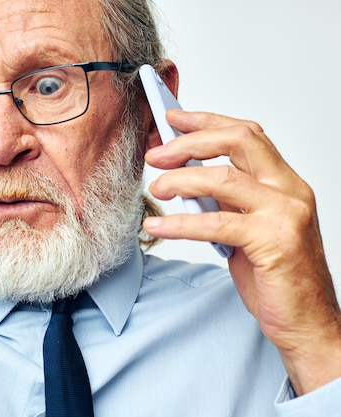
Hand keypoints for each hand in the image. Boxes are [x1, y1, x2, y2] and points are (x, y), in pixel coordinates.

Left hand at [143, 110, 340, 394]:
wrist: (306, 321)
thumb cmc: (275, 276)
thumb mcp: (247, 227)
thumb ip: (225, 201)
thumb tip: (184, 178)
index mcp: (284, 182)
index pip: (247, 134)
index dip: (207, 121)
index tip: (174, 117)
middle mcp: (289, 190)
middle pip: (237, 141)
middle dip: (190, 142)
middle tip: (156, 153)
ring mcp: (285, 214)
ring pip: (223, 178)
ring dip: (180, 179)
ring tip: (156, 188)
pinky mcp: (273, 242)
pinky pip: (215, 224)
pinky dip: (179, 223)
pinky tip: (157, 225)